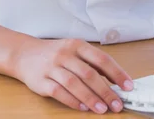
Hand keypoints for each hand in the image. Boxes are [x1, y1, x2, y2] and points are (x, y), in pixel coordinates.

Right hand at [14, 36, 132, 113]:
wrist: (25, 54)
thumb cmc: (56, 53)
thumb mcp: (76, 50)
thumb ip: (93, 62)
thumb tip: (115, 78)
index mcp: (78, 45)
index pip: (102, 59)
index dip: (116, 73)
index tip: (128, 86)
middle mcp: (66, 54)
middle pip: (89, 74)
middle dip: (106, 91)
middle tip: (117, 104)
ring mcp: (53, 67)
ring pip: (75, 84)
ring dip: (91, 98)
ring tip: (102, 109)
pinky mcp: (41, 81)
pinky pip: (59, 92)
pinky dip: (72, 101)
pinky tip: (83, 108)